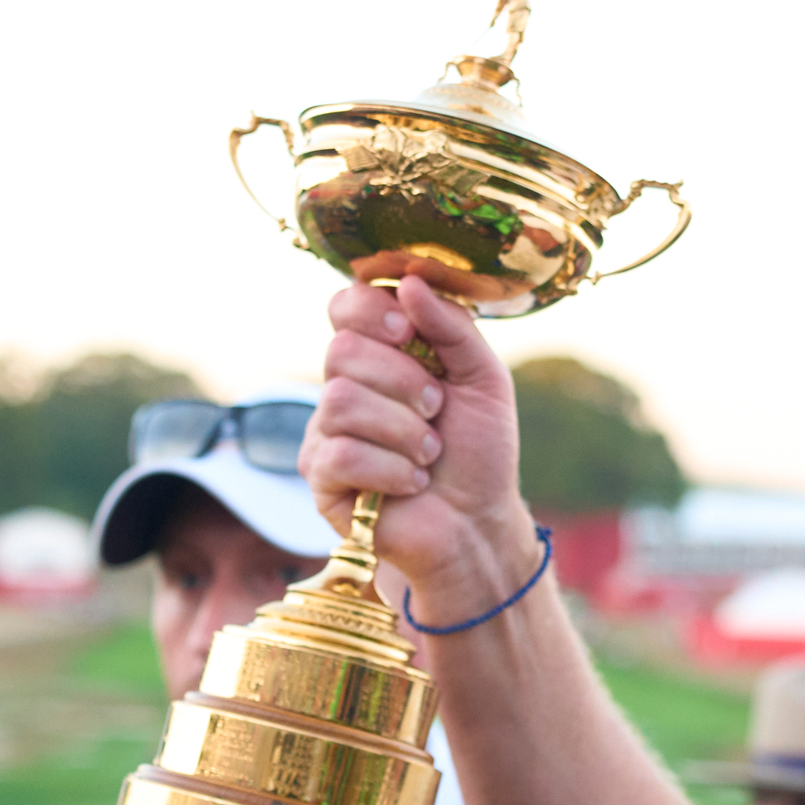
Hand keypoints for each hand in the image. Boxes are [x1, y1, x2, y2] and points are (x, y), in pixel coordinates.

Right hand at [300, 278, 538, 617]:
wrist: (478, 522)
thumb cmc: (479, 451)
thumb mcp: (483, 379)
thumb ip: (453, 327)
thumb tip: (409, 282)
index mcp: (381, 354)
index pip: (346, 305)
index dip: (371, 311)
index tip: (408, 332)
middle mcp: (344, 385)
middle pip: (343, 351)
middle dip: (404, 381)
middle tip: (437, 411)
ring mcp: (327, 430)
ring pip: (340, 401)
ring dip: (404, 430)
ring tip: (430, 453)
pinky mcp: (321, 476)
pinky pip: (340, 454)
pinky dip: (391, 469)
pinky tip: (411, 483)